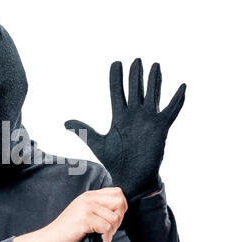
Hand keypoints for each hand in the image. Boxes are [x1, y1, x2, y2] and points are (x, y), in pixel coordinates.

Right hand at [42, 187, 126, 241]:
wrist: (51, 238)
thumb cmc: (69, 229)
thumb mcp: (84, 212)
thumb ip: (99, 207)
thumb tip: (121, 210)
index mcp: (89, 195)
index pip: (117, 192)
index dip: (121, 207)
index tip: (113, 219)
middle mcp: (88, 198)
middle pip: (119, 202)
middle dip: (119, 218)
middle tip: (109, 229)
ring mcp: (86, 208)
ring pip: (114, 218)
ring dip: (111, 232)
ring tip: (101, 236)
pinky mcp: (85, 220)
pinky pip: (106, 228)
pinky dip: (106, 239)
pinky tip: (98, 241)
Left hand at [65, 58, 185, 200]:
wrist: (131, 177)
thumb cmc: (114, 161)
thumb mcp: (97, 143)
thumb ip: (83, 130)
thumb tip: (65, 123)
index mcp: (119, 116)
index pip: (117, 91)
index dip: (116, 77)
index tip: (116, 63)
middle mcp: (134, 115)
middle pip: (135, 89)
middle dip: (135, 74)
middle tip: (136, 59)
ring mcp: (148, 120)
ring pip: (153, 94)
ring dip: (154, 80)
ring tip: (155, 65)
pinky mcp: (161, 128)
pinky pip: (171, 110)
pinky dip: (177, 99)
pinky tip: (182, 86)